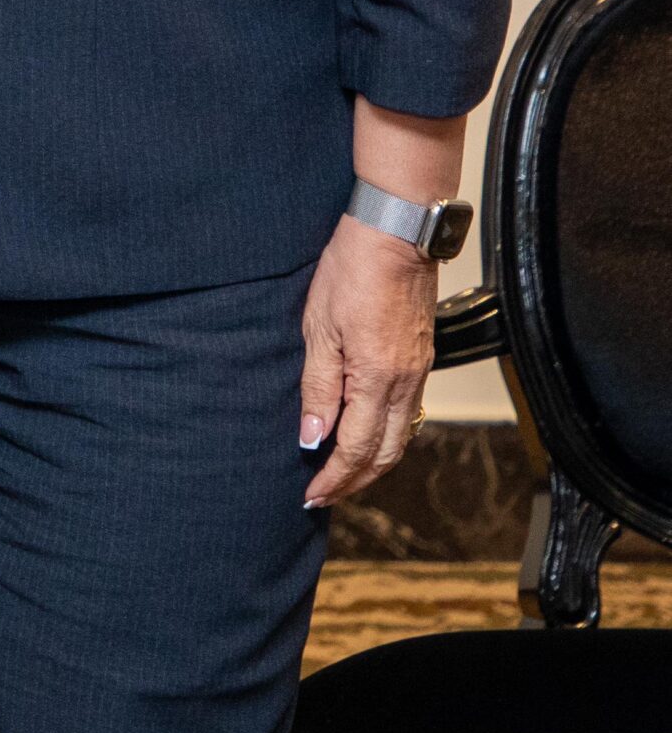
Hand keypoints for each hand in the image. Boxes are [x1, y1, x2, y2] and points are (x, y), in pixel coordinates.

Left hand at [298, 215, 436, 506]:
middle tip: (325, 497)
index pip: (355, 448)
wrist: (395, 235)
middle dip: (354, 482)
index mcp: (376, 379)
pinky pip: (408, 414)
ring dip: (372, 464)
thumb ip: (318, 385)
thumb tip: (313, 436)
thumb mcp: (319, 326)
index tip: (311, 496)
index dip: (334, 478)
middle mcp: (404, 384)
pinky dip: (387, 437)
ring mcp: (418, 372)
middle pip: (384, 454)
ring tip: (344, 476)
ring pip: (400, 437)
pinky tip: (367, 435)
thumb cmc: (350, 271)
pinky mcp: (421, 359)